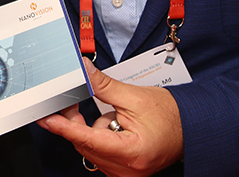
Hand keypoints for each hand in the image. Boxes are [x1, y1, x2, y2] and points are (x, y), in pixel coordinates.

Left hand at [38, 58, 182, 176]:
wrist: (191, 128)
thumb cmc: (171, 116)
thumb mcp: (134, 96)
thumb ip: (104, 86)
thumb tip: (84, 71)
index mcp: (130, 152)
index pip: (88, 139)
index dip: (64, 127)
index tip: (46, 119)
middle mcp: (126, 169)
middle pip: (85, 144)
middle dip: (76, 121)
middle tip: (70, 100)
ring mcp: (124, 172)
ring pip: (91, 148)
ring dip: (91, 128)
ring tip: (112, 112)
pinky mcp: (123, 170)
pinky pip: (100, 152)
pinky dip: (99, 136)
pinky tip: (112, 123)